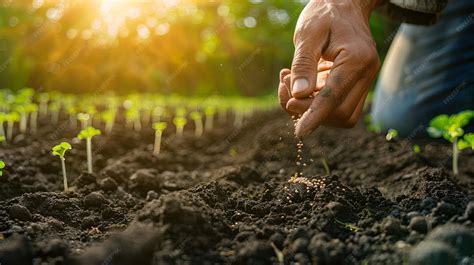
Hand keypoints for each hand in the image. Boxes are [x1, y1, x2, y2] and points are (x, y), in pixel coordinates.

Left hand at [278, 0, 381, 137]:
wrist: (345, 4)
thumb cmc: (324, 14)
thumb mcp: (308, 34)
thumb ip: (303, 64)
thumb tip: (297, 96)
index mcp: (356, 59)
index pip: (334, 98)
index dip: (314, 116)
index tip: (299, 133)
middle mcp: (366, 73)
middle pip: (340, 113)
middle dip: (308, 110)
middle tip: (284, 90)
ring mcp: (364, 79)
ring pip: (341, 114)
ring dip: (311, 108)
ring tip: (288, 83)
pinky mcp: (357, 83)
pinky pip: (338, 104)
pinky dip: (316, 102)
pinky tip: (299, 83)